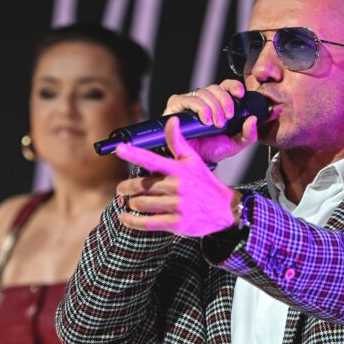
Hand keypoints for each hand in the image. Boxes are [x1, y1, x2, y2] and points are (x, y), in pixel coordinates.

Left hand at [115, 116, 247, 236]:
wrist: (224, 209)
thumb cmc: (204, 183)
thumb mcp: (193, 161)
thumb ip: (178, 142)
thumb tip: (171, 120)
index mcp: (178, 170)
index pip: (152, 159)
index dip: (134, 153)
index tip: (119, 148)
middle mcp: (177, 186)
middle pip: (141, 185)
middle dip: (125, 187)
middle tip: (121, 189)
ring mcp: (177, 205)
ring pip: (141, 204)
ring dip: (131, 204)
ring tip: (129, 203)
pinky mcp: (177, 223)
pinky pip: (147, 223)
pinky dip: (132, 221)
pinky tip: (125, 218)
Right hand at [162, 79, 257, 164]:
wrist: (192, 161)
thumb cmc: (209, 151)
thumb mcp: (234, 144)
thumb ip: (248, 134)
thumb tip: (253, 119)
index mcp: (216, 103)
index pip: (226, 86)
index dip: (234, 86)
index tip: (240, 94)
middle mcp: (202, 100)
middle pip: (215, 88)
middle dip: (224, 102)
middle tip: (227, 119)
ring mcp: (188, 101)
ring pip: (204, 93)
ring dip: (213, 108)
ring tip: (215, 125)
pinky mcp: (175, 105)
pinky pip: (190, 99)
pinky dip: (201, 108)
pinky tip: (205, 121)